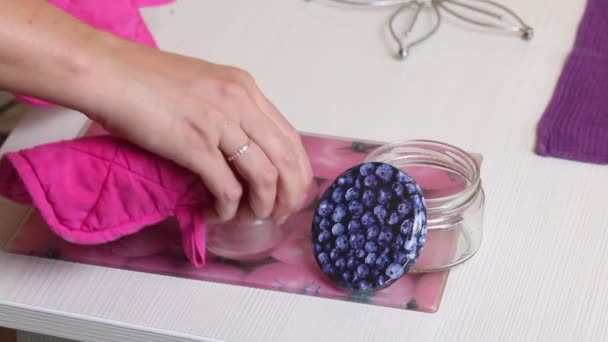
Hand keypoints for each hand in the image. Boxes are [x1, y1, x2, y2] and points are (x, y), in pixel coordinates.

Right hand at [88, 39, 312, 221]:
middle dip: (289, 195)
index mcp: (245, 88)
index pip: (290, 137)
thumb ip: (229, 110)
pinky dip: (228, 209)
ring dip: (262, 206)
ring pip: (264, 178)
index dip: (296, 172)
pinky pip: (227, 188)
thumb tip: (241, 149)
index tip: (290, 192)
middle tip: (279, 214)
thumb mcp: (204, 85)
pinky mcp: (194, 145)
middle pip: (286, 160)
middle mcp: (240, 103)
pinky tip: (217, 214)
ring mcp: (219, 124)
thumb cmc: (145, 78)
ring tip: (250, 217)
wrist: (107, 72)